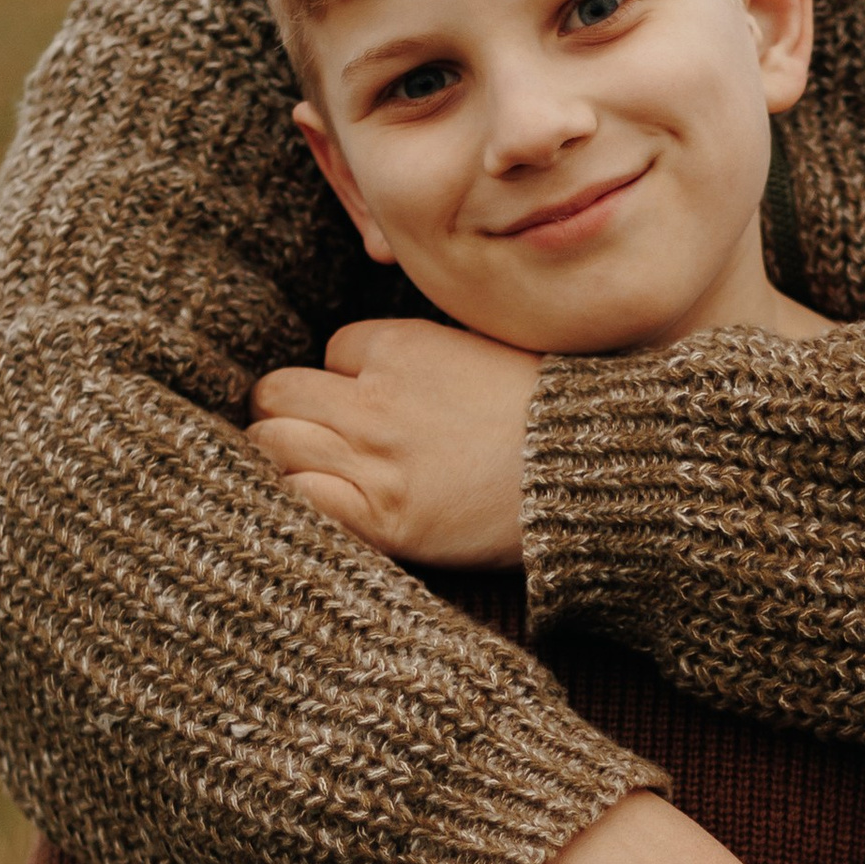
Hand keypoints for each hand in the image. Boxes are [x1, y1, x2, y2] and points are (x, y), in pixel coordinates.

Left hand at [248, 320, 537, 564]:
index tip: (375, 402)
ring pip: (271, 442)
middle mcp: (377, 398)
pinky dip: (296, 499)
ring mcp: (375, 460)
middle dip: (291, 411)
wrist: (594, 476)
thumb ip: (427, 350)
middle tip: (316, 435)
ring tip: (310, 470)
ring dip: (282, 455)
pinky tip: (319, 503)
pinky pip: (299, 498)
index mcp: (402, 345)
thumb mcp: (487, 351)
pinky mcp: (383, 518)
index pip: (332, 350)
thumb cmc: (553, 415)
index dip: (348, 378)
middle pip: (279, 392)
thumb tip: (384, 358)